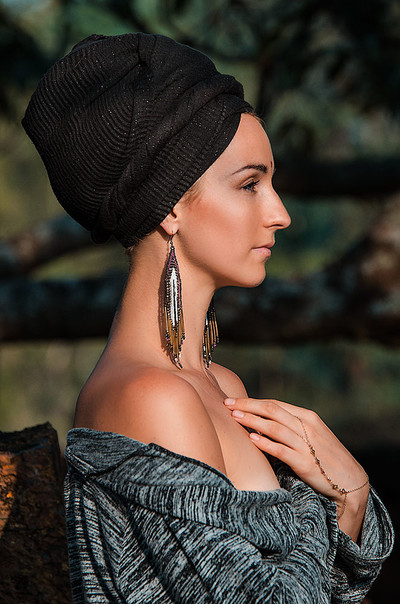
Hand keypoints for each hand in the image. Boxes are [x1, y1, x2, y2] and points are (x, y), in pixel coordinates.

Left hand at [224, 397, 368, 533]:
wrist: (350, 480)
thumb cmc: (325, 457)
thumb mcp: (310, 435)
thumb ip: (289, 426)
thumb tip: (260, 422)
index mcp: (307, 416)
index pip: (274, 404)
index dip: (251, 401)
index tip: (232, 401)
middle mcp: (306, 426)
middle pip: (271, 410)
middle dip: (247, 406)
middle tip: (227, 404)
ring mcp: (306, 444)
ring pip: (274, 427)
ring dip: (252, 421)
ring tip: (234, 417)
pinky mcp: (305, 463)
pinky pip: (281, 450)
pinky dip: (265, 443)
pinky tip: (251, 439)